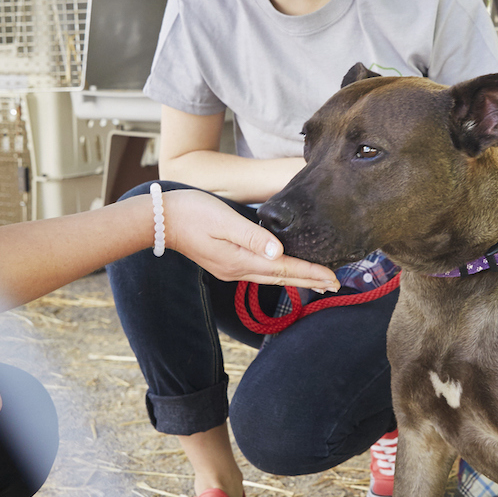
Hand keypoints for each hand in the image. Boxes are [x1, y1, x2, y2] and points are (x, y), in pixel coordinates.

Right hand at [164, 189, 339, 290]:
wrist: (161, 219)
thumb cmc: (191, 212)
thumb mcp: (224, 220)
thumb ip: (252, 236)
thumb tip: (277, 252)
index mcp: (240, 260)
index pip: (284, 269)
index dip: (311, 273)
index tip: (333, 278)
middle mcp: (238, 269)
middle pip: (282, 277)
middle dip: (310, 280)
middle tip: (336, 285)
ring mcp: (232, 268)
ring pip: (272, 276)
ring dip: (297, 278)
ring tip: (319, 281)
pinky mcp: (227, 263)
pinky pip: (261, 271)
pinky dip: (280, 272)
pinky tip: (288, 270)